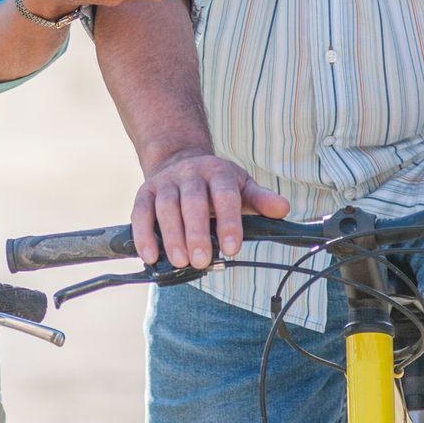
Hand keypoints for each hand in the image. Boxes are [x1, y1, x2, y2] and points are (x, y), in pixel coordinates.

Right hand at [131, 149, 290, 269]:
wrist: (179, 160)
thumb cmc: (216, 184)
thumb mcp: (242, 187)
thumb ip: (261, 200)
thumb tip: (283, 209)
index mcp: (218, 172)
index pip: (225, 195)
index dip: (229, 221)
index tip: (232, 248)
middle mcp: (190, 173)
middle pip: (192, 201)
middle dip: (197, 232)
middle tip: (202, 260)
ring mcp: (166, 182)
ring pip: (166, 207)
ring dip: (171, 236)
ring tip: (180, 262)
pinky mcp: (145, 192)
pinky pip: (141, 213)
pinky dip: (143, 235)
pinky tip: (150, 256)